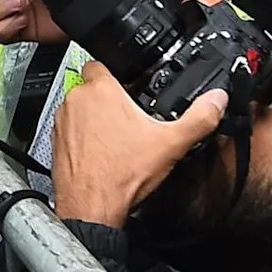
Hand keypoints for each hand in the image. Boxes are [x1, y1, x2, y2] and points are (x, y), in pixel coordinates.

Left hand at [52, 61, 225, 226]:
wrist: (92, 209)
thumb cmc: (121, 176)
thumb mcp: (171, 144)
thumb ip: (199, 118)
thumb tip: (216, 100)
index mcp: (101, 90)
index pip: (102, 63)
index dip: (117, 74)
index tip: (129, 88)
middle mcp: (76, 100)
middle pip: (92, 87)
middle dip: (109, 99)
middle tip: (128, 119)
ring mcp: (62, 122)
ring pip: (79, 108)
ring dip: (93, 118)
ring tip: (116, 139)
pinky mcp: (54, 142)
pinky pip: (69, 130)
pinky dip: (82, 137)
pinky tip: (101, 154)